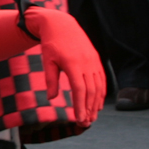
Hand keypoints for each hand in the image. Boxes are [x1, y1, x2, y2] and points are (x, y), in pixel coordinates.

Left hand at [24, 7, 104, 126]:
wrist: (62, 25)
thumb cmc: (51, 44)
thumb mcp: (47, 61)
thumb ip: (50, 80)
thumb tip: (51, 98)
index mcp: (73, 64)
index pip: (80, 90)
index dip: (81, 106)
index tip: (79, 119)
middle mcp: (86, 63)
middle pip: (91, 91)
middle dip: (89, 109)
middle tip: (86, 124)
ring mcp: (93, 61)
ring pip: (99, 86)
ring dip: (96, 103)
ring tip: (92, 117)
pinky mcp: (96, 60)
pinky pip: (101, 79)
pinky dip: (101, 93)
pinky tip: (98, 103)